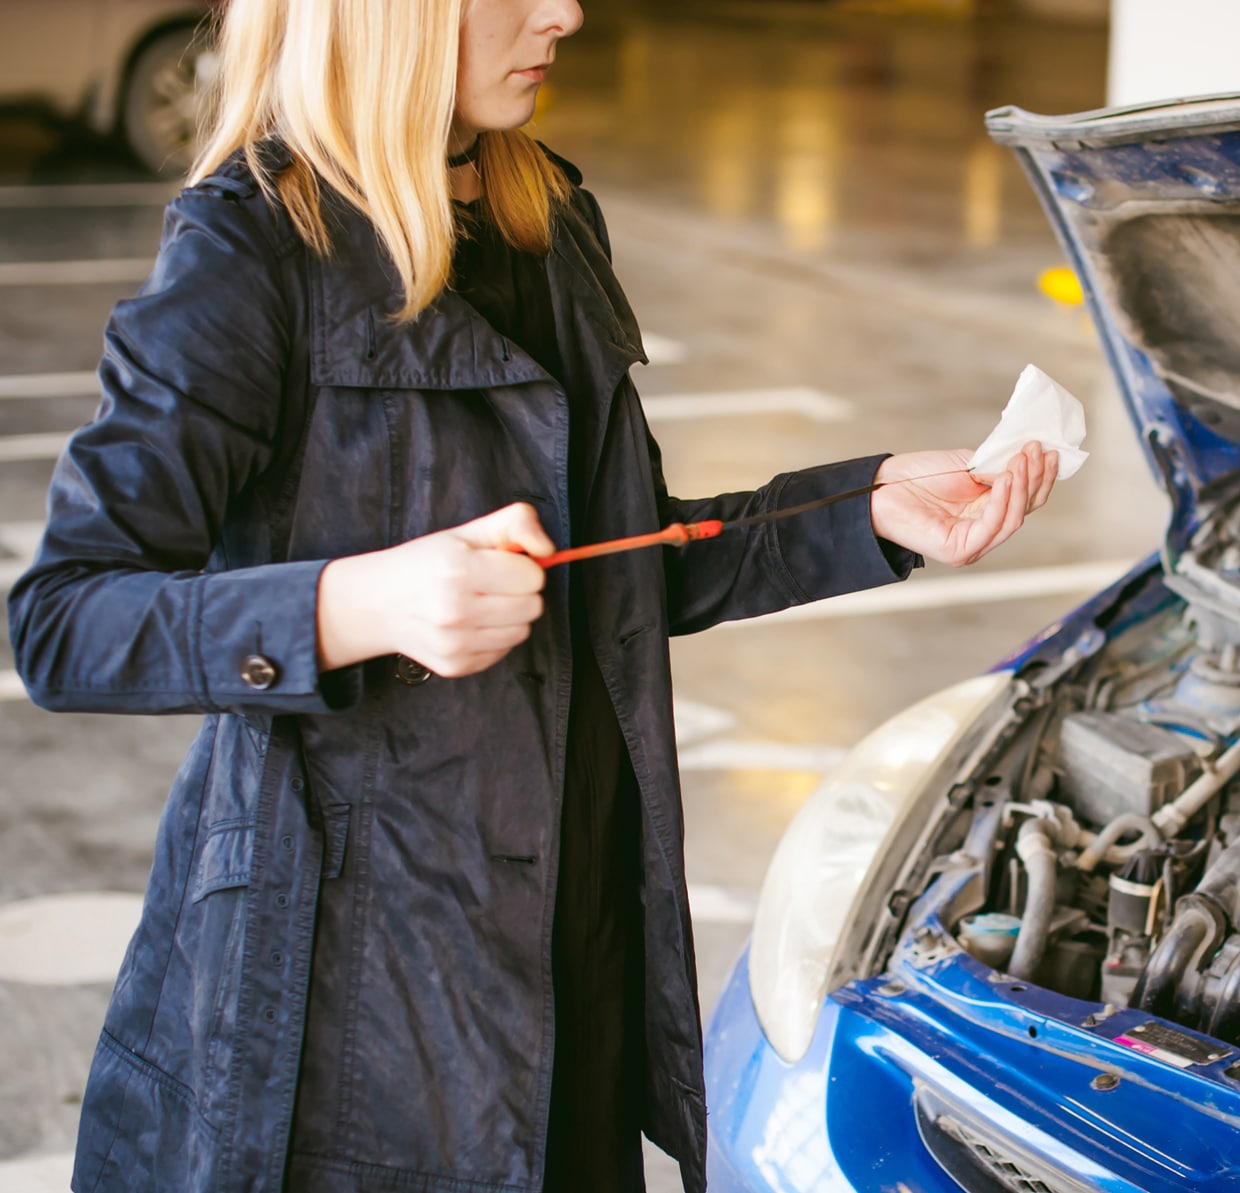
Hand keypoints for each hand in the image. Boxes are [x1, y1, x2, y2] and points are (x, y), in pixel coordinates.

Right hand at [317, 502, 553, 676]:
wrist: (377, 604)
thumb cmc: (426, 563)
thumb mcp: (467, 531)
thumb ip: (516, 523)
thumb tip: (549, 548)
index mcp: (458, 569)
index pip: (533, 576)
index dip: (521, 567)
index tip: (499, 565)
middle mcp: (455, 610)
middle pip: (533, 606)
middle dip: (519, 592)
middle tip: (491, 585)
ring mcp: (454, 643)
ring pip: (522, 632)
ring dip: (510, 617)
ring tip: (480, 604)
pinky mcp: (455, 666)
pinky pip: (503, 651)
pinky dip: (494, 637)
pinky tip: (469, 624)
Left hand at [869, 441, 1056, 567]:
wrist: (881, 486)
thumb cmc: (919, 476)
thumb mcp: (968, 465)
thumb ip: (997, 466)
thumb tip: (1027, 461)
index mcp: (987, 513)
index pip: (1025, 499)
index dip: (1040, 476)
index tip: (1048, 449)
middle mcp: (983, 532)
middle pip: (1024, 509)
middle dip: (1034, 478)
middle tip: (1036, 450)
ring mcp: (973, 545)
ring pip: (1013, 519)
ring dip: (1021, 487)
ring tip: (1021, 460)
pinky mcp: (960, 551)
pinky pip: (992, 526)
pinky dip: (1002, 500)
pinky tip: (1004, 478)